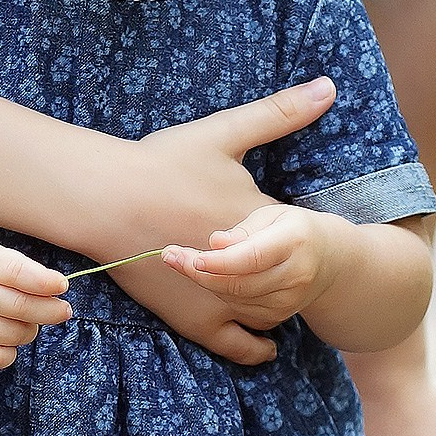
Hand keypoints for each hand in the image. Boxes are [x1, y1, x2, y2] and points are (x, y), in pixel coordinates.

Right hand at [0, 241, 70, 369]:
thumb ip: (27, 271)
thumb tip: (56, 288)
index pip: (14, 272)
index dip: (43, 282)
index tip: (62, 287)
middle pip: (18, 307)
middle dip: (48, 311)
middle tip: (61, 311)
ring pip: (11, 335)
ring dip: (28, 332)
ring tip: (22, 323)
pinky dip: (9, 354)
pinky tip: (6, 343)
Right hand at [84, 78, 336, 368]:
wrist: (106, 200)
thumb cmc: (160, 162)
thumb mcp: (224, 131)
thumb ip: (279, 112)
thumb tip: (329, 87)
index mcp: (262, 222)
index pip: (295, 237)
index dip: (288, 233)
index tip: (286, 230)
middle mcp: (253, 267)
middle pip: (290, 278)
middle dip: (291, 273)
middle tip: (292, 269)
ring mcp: (225, 298)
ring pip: (274, 313)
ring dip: (281, 306)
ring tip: (281, 299)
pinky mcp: (197, 322)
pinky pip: (240, 346)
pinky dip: (259, 348)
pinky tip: (268, 345)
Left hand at [162, 203, 344, 329]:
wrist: (329, 261)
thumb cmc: (292, 229)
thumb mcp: (273, 215)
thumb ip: (244, 230)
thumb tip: (215, 244)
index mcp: (294, 241)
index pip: (251, 257)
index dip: (218, 262)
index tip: (190, 256)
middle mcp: (295, 275)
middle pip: (239, 283)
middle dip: (199, 272)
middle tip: (170, 256)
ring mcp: (288, 301)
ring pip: (235, 299)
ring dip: (205, 282)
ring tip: (182, 260)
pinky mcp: (279, 316)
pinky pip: (239, 310)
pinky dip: (220, 294)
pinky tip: (209, 276)